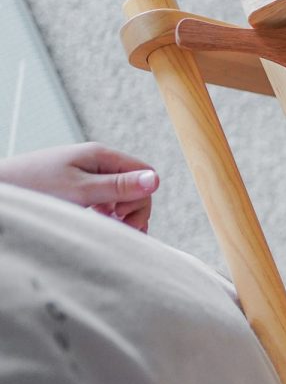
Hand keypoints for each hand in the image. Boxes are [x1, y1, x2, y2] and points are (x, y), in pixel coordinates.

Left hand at [0, 142, 158, 231]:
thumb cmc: (32, 188)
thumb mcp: (79, 190)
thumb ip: (118, 186)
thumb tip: (155, 180)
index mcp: (101, 155)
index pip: (145, 172)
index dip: (141, 198)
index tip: (123, 218)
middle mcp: (97, 162)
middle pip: (134, 185)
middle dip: (132, 209)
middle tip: (118, 228)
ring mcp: (87, 174)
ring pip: (120, 194)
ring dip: (118, 213)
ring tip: (104, 226)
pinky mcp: (77, 186)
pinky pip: (104, 199)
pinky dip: (105, 213)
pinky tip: (94, 221)